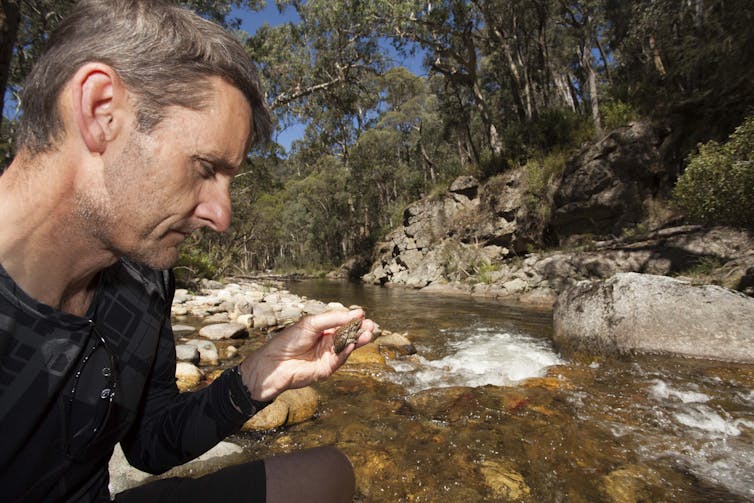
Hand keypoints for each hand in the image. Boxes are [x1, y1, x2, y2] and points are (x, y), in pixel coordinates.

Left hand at [238, 309, 374, 401]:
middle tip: (372, 325)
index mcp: (323, 329)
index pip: (342, 323)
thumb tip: (356, 313)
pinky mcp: (326, 368)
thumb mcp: (312, 323)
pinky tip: (353, 344)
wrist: (274, 364)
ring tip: (368, 333)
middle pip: (348, 335)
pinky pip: (340, 359)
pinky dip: (347, 352)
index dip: (353, 319)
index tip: (362, 314)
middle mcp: (327, 342)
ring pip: (347, 347)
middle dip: (360, 330)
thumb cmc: (288, 341)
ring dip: (358, 340)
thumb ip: (333, 318)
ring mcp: (328, 355)